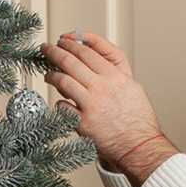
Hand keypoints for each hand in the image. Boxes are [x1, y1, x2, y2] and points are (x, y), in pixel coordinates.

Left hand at [42, 32, 178, 182]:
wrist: (139, 145)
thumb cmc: (138, 120)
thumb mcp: (133, 88)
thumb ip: (114, 73)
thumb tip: (96, 62)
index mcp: (115, 77)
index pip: (87, 52)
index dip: (71, 44)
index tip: (62, 41)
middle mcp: (102, 88)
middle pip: (70, 61)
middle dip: (54, 52)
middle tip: (46, 49)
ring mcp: (91, 105)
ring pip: (62, 80)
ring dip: (51, 75)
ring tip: (48, 74)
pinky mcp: (83, 123)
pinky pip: (62, 106)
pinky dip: (59, 102)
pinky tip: (61, 102)